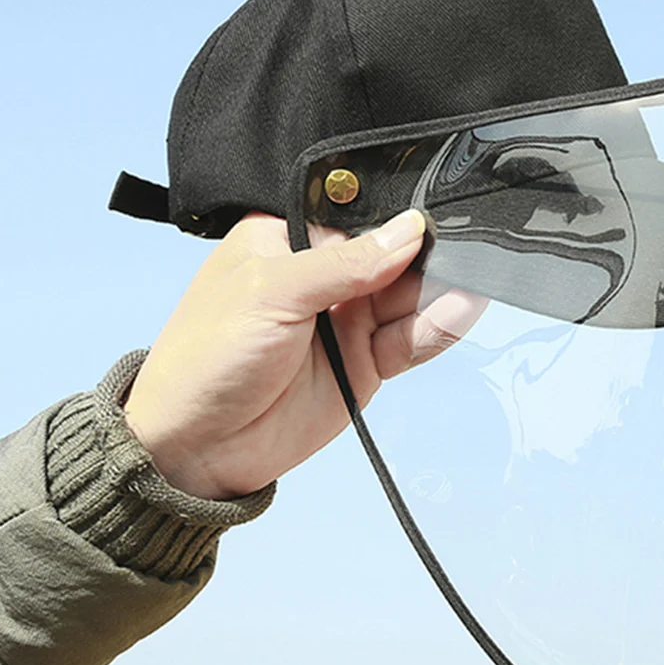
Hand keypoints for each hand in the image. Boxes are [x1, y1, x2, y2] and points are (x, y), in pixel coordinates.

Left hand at [122, 210, 485, 500]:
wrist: (195, 450)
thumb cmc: (205, 360)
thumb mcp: (270, 293)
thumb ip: (344, 263)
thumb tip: (407, 229)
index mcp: (288, 242)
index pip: (358, 219)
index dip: (396, 218)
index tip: (435, 214)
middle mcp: (323, 278)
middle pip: (393, 258)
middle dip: (426, 256)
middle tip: (463, 249)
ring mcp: (346, 322)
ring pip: (408, 299)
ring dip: (438, 293)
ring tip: (469, 283)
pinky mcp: (365, 365)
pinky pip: (409, 342)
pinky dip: (434, 330)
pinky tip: (456, 312)